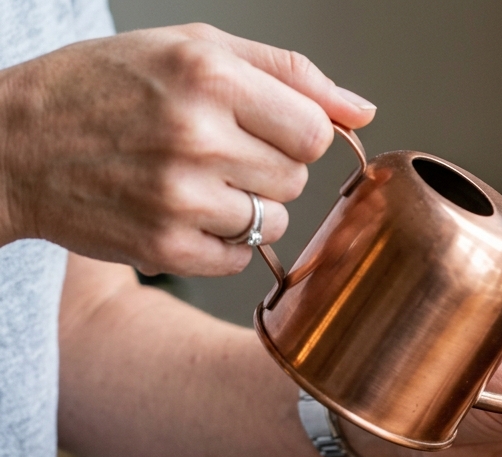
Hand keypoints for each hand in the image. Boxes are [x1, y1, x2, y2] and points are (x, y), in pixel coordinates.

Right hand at [0, 23, 373, 275]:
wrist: (11, 143)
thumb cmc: (106, 87)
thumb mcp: (193, 48)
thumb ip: (290, 74)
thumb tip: (363, 112)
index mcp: (208, 76)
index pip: (316, 132)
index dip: (298, 134)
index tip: (265, 128)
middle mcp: (196, 136)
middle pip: (297, 178)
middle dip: (269, 168)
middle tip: (216, 150)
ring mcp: (180, 197)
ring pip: (275, 223)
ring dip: (248, 208)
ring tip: (194, 180)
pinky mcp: (165, 247)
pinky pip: (239, 259)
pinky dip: (221, 242)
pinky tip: (180, 211)